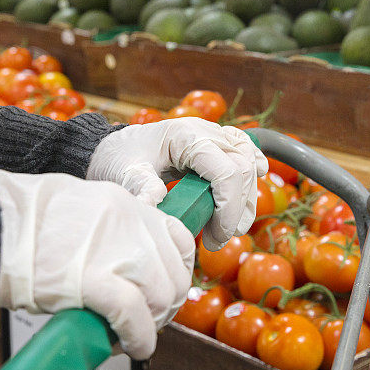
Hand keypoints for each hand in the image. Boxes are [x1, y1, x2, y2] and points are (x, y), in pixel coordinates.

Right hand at [0, 169, 193, 359]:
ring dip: (152, 325)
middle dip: (165, 307)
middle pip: (173, 274)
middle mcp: (129, 222)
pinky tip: (131, 348)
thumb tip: (120, 258)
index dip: (175, 271)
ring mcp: (114, 249)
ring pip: (161, 296)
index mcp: (124, 203)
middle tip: (146, 322)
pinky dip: (139, 338)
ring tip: (132, 337)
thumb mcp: (76, 205)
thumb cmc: (18, 218)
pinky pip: (133, 316)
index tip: (164, 290)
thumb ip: (106, 228)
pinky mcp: (92, 280)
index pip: (177, 237)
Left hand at [87, 118, 267, 250]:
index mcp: (186, 136)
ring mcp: (211, 134)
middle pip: (243, 168)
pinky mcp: (212, 141)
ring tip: (230, 227)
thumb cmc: (118, 159)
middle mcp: (204, 131)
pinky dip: (253, 163)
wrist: (112, 148)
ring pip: (248, 160)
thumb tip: (154, 208)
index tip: (216, 237)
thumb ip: (142, 188)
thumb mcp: (125, 174)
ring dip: (247, 196)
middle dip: (238, 208)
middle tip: (218, 238)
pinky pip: (243, 147)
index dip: (229, 208)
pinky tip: (258, 177)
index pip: (226, 172)